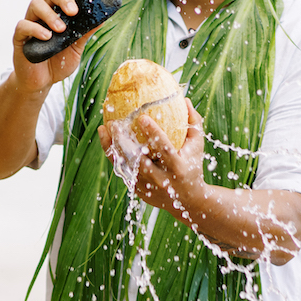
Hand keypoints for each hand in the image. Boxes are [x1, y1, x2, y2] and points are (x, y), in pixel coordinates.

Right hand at [11, 0, 102, 95]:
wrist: (41, 83)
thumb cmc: (58, 63)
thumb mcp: (76, 49)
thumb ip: (85, 33)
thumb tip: (103, 19)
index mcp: (60, 14)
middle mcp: (45, 14)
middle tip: (74, 11)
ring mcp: (31, 23)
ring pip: (36, 4)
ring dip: (50, 14)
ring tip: (61, 29)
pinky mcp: (19, 37)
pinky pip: (23, 25)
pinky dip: (35, 28)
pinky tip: (47, 37)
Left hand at [99, 100, 206, 222]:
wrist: (188, 201)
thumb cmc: (193, 166)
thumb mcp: (197, 146)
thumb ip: (193, 122)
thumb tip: (185, 99)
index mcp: (177, 168)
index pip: (164, 149)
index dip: (153, 133)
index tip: (141, 117)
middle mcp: (161, 179)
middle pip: (138, 160)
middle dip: (124, 141)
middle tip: (114, 123)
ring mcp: (148, 187)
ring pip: (125, 166)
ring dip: (112, 148)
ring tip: (103, 129)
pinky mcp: (138, 190)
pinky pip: (123, 171)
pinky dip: (114, 156)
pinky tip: (107, 142)